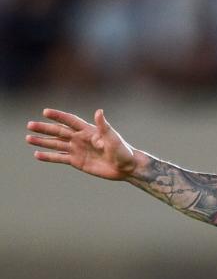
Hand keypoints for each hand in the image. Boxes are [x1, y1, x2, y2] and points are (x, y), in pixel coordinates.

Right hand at [26, 109, 142, 180]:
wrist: (126, 167)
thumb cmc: (122, 150)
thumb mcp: (113, 138)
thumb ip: (104, 126)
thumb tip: (99, 111)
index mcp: (88, 131)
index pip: (70, 121)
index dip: (58, 116)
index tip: (45, 112)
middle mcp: (80, 138)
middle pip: (59, 132)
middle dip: (44, 128)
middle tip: (29, 125)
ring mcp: (77, 150)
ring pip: (56, 144)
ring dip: (42, 141)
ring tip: (28, 139)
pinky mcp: (77, 161)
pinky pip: (60, 158)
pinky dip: (48, 156)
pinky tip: (37, 154)